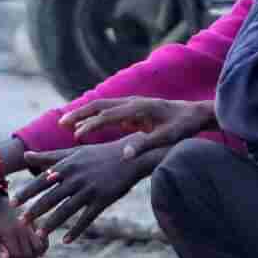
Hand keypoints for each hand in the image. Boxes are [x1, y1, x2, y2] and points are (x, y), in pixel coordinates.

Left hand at [0, 191, 46, 257]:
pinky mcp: (34, 220)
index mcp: (9, 231)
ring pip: (40, 247)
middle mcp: (22, 227)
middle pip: (30, 254)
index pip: (18, 256)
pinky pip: (44, 237)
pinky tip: (29, 248)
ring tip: (19, 254)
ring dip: (32, 255)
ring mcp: (30, 223)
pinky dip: (41, 246)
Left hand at [13, 134, 158, 243]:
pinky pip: (86, 218)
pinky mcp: (103, 200)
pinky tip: (66, 240)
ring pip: (66, 210)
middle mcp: (76, 178)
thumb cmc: (99, 154)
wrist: (131, 156)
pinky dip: (76, 230)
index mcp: (67, 166)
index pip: (41, 181)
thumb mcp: (74, 152)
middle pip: (51, 198)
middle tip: (20, 222)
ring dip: (52, 224)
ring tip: (39, 235)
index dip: (27, 192)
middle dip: (34, 211)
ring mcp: (89, 190)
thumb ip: (48, 156)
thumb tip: (25, 155)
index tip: (12, 202)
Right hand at [59, 97, 216, 158]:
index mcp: (139, 108)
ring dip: (83, 114)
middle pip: (99, 105)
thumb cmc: (183, 127)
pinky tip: (84, 128)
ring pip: (101, 106)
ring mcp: (132, 103)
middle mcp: (132, 102)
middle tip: (61, 124)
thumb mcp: (166, 138)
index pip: (109, 115)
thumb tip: (125, 155)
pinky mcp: (133, 109)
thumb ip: (145, 145)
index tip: (77, 135)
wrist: (196, 113)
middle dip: (79, 114)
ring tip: (65, 124)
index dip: (92, 124)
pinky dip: (94, 117)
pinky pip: (108, 111)